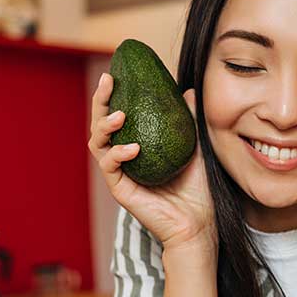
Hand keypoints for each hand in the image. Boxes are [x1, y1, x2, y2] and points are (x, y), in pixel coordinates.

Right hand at [87, 73, 217, 258]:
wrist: (198, 223)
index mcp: (136, 146)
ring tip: (119, 116)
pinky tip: (132, 148)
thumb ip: (189, 120)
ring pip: (97, 144)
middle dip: (100, 102)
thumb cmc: (196, 189)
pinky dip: (118, 154)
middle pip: (100, 125)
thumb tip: (189, 90)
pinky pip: (110, 168)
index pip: (118, 116)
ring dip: (104, 126)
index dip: (113, 95)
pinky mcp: (121, 190)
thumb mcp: (195, 147)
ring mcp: (120, 174)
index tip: (116, 74)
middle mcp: (123, 158)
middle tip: (109, 83)